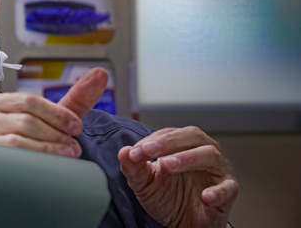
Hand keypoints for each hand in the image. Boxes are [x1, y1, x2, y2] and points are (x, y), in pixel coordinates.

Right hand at [0, 68, 108, 157]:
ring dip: (49, 148)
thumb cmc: (27, 140)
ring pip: (19, 139)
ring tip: (67, 155)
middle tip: (74, 146)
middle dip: (56, 133)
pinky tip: (49, 165)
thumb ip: (74, 100)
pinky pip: (11, 157)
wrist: (0, 171)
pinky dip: (35, 159)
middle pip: (25, 120)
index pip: (28, 101)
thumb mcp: (49, 119)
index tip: (77, 127)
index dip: (57, 113)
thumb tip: (100, 74)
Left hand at [118, 127, 237, 227]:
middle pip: (193, 136)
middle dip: (168, 142)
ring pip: (210, 155)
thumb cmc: (168, 198)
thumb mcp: (145, 184)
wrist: (185, 225)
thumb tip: (123, 151)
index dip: (152, 140)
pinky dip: (217, 191)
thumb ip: (133, 168)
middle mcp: (203, 153)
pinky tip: (204, 196)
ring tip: (168, 166)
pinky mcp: (229, 192)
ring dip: (188, 158)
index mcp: (183, 146)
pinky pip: (228, 188)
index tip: (135, 151)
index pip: (169, 134)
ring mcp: (218, 171)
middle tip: (148, 151)